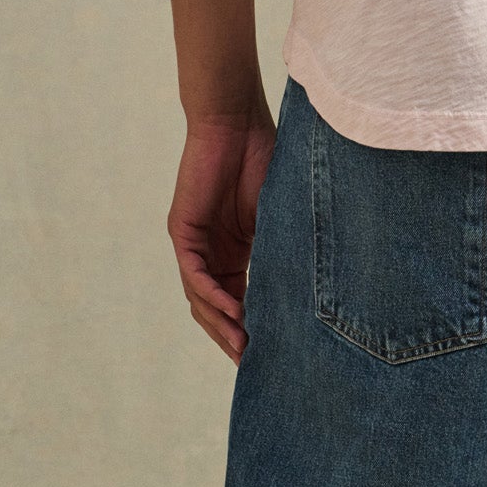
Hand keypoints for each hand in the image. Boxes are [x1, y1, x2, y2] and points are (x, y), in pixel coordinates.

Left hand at [166, 106, 276, 365]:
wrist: (237, 121)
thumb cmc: (264, 157)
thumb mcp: (277, 215)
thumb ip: (279, 250)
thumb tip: (304, 291)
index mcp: (235, 250)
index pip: (239, 298)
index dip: (252, 327)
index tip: (273, 353)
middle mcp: (211, 252)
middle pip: (217, 307)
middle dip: (234, 336)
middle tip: (255, 364)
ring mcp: (195, 244)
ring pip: (202, 298)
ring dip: (222, 324)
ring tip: (244, 348)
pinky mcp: (183, 232)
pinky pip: (194, 275)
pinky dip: (212, 295)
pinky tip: (232, 312)